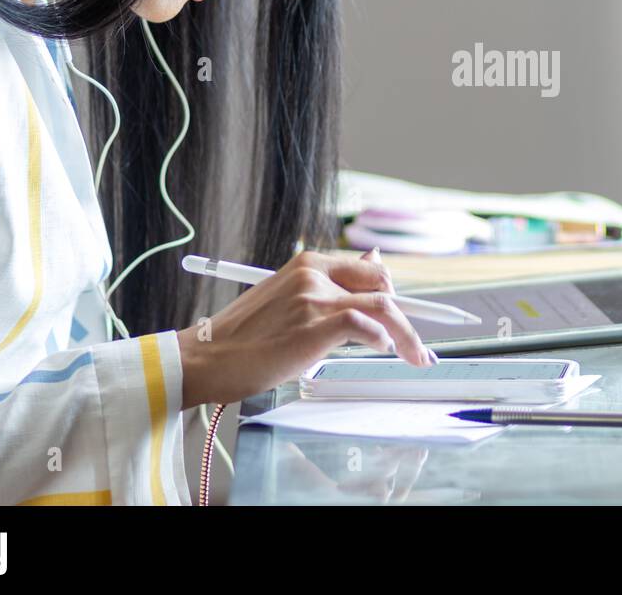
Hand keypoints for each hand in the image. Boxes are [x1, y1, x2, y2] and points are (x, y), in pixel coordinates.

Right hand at [176, 247, 431, 408]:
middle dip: (406, 314)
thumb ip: (328, 285)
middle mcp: (313, 275)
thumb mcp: (288, 299)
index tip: (406, 315)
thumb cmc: (244, 337)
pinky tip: (381, 351)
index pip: (368, 268)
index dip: (392, 292)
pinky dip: (382, 340)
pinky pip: (365, 326)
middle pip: (382, 284)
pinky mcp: (313, 326)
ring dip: (407, 334)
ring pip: (383, 305)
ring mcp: (314, 299)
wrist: (206, 358)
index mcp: (306, 263)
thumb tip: (374, 263)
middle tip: (412, 342)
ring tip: (416, 356)